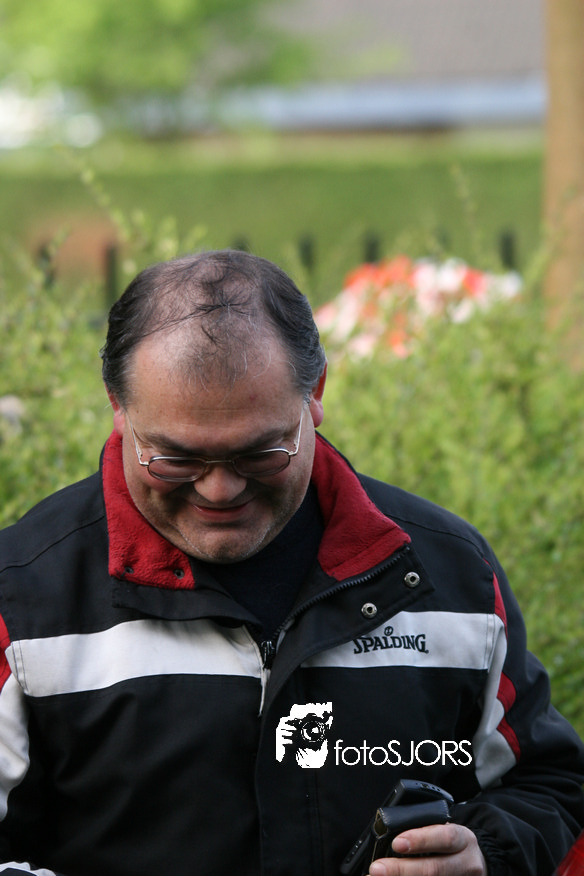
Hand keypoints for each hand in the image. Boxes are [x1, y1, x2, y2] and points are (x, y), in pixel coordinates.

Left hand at [368, 824, 486, 875]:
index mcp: (463, 839)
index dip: (420, 840)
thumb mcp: (447, 831)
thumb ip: (426, 831)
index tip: (397, 843)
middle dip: (401, 870)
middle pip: (434, 869)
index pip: (444, 837)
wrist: (478, 864)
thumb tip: (390, 835)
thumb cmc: (454, 845)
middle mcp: (466, 863)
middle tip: (377, 869)